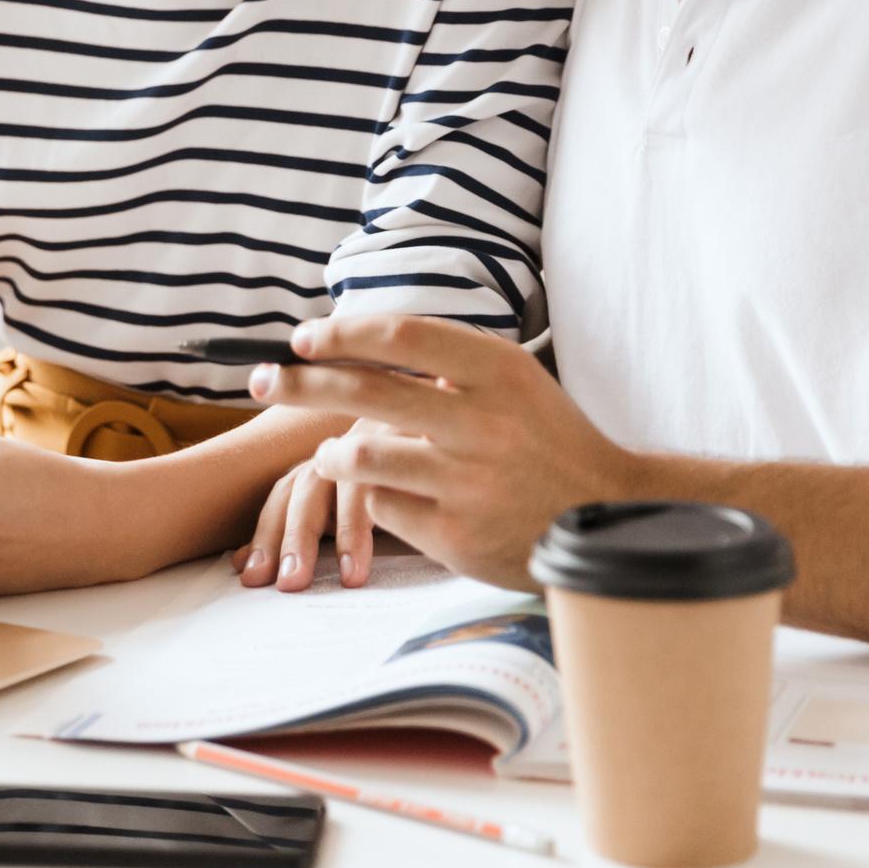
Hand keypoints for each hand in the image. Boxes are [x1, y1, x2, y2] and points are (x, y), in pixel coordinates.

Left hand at [248, 314, 640, 588]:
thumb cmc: (546, 440)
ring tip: (331, 452)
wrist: (608, 517)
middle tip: (259, 379)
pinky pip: (381, 505)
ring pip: (360, 453)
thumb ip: (447, 362)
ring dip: (331, 450)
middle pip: (364, 390)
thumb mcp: (514, 382)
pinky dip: (375, 497)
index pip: (402, 336)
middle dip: (299, 382)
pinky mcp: (456, 533)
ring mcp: (468, 481)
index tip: (301, 338)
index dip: (342, 334)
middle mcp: (483, 422)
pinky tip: (391, 495)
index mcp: (499, 372)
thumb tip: (349, 343)